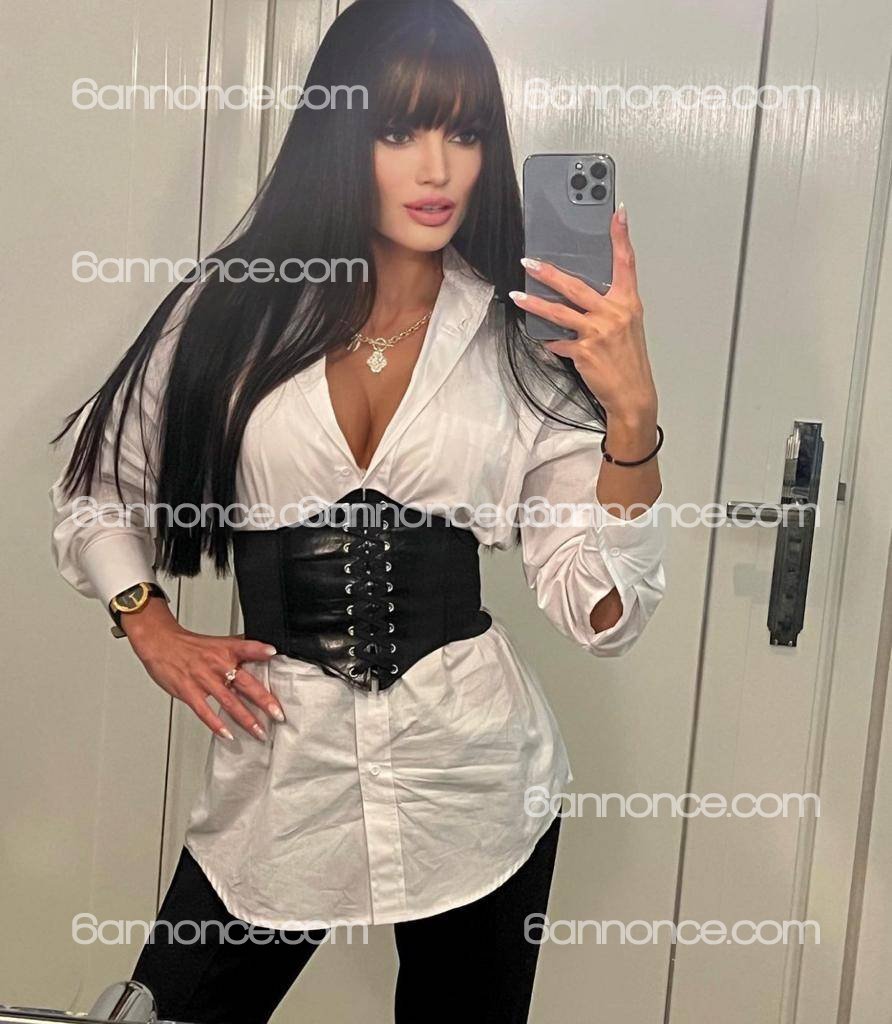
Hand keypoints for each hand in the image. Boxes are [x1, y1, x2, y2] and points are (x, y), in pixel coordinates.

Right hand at [123, 601, 285, 740]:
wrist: (161, 644)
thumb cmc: (190, 646)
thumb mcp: (219, 642)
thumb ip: (241, 646)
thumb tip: (266, 649)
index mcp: (226, 650)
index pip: (246, 647)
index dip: (260, 650)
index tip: (274, 653)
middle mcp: (217, 664)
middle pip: (245, 682)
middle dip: (264, 700)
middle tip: (278, 714)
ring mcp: (203, 679)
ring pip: (229, 701)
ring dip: (246, 719)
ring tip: (259, 731)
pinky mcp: (189, 691)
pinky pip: (204, 711)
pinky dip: (216, 724)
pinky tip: (228, 734)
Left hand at [510, 203, 656, 423]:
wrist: (632, 393)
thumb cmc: (629, 360)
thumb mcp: (627, 326)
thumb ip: (609, 307)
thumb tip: (582, 296)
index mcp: (628, 303)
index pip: (626, 263)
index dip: (621, 237)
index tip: (617, 214)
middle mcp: (614, 313)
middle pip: (576, 285)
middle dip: (549, 273)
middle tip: (530, 262)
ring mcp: (598, 332)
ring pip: (559, 312)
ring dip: (535, 303)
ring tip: (518, 296)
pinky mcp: (584, 351)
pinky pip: (559, 341)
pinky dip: (551, 341)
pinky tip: (546, 340)